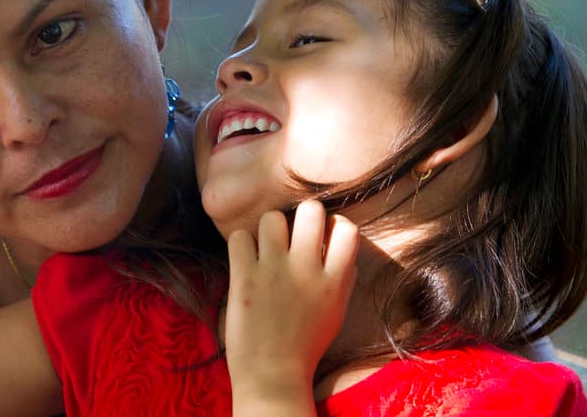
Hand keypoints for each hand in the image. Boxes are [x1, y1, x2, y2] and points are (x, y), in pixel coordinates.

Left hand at [225, 200, 359, 412]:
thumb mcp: (336, 311)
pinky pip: (240, 236)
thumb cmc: (305, 344)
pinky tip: (245, 260)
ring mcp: (274, 271)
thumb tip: (343, 244)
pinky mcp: (244, 277)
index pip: (347, 228)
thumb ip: (343, 277)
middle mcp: (307, 270)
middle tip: (292, 236)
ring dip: (268, 229)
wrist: (272, 376)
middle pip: (310, 210)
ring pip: (272, 217)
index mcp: (334, 282)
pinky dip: (241, 245)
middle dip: (301, 217)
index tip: (322, 239)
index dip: (333, 226)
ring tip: (266, 248)